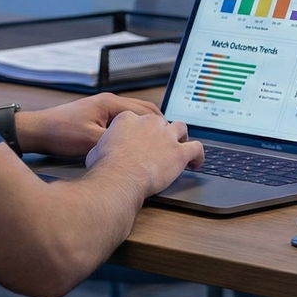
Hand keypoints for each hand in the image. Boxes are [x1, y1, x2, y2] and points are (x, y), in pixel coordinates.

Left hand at [17, 93, 162, 157]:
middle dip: (158, 124)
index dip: (161, 125)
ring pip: (133, 115)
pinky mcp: (96, 116)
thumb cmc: (62, 133)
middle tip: (170, 139)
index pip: (146, 111)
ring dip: (145, 126)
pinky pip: (122, 121)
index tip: (171, 137)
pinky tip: (135, 142)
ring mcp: (103, 108)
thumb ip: (116, 143)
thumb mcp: (91, 141)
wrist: (38, 131)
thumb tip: (137, 150)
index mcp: (111, 104)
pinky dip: (133, 129)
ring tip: (156, 142)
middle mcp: (109, 102)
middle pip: (144, 110)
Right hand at [84, 111, 203, 195]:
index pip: (140, 119)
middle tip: (160, 146)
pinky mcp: (179, 152)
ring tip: (181, 146)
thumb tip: (102, 152)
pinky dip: (199, 155)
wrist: (119, 177)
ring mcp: (167, 136)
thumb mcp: (97, 149)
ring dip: (181, 137)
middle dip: (161, 133)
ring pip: (181, 128)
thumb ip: (105, 145)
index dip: (142, 130)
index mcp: (129, 119)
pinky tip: (196, 163)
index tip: (142, 139)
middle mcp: (150, 123)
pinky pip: (197, 148)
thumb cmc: (106, 167)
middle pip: (161, 122)